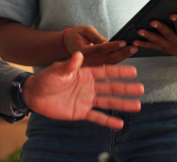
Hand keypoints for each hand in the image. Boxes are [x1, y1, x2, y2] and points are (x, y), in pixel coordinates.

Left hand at [23, 52, 142, 129]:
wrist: (35, 94)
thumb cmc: (46, 79)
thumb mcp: (57, 70)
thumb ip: (69, 65)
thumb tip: (78, 53)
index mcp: (85, 74)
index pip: (105, 72)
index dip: (119, 72)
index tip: (134, 71)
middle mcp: (89, 87)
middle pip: (110, 87)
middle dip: (125, 88)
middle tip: (141, 88)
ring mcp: (86, 99)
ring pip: (107, 102)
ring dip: (121, 103)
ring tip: (137, 105)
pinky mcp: (81, 112)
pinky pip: (97, 117)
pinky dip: (108, 121)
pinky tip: (120, 123)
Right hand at [63, 25, 137, 65]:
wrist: (67, 44)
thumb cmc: (75, 35)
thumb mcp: (84, 31)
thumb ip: (95, 37)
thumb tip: (107, 43)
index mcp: (82, 52)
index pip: (99, 50)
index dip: (112, 46)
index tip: (123, 42)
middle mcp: (87, 62)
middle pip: (107, 59)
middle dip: (122, 53)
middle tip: (133, 47)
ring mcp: (91, 67)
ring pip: (109, 63)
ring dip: (122, 57)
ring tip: (133, 50)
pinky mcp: (94, 68)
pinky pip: (108, 64)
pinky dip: (118, 59)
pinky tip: (127, 54)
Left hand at [133, 15, 176, 67]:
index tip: (172, 15)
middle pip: (168, 34)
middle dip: (160, 28)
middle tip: (152, 21)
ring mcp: (170, 46)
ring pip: (157, 41)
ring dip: (147, 36)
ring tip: (138, 31)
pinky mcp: (164, 48)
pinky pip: (152, 47)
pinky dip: (143, 44)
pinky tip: (133, 41)